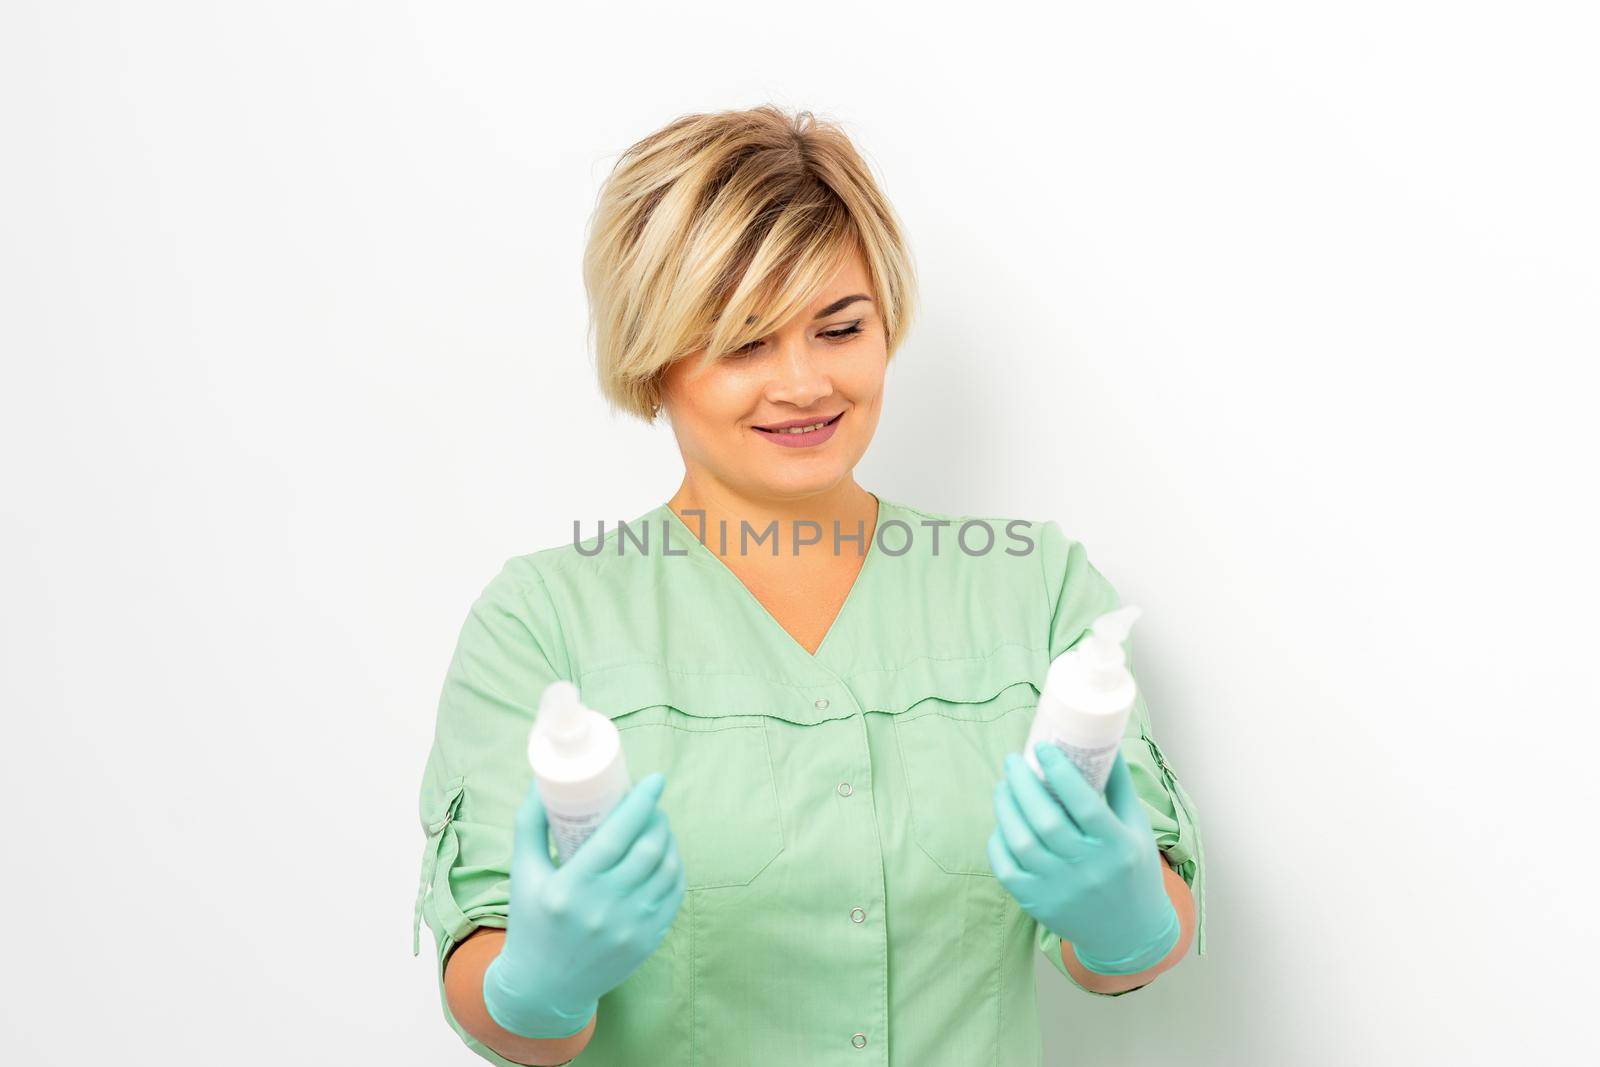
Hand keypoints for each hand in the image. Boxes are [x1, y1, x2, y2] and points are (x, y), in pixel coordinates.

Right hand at [482, 772, 686, 1037]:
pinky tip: (666, 856)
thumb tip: (545, 780)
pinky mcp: (647, 942)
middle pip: (649, 848)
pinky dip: (675, 868)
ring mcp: (630, 928)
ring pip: (668, 869)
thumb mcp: (523, 872)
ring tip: (659, 827)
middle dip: (658, 817)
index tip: (654, 779)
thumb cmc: (531, 921)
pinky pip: (674, 895)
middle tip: (652, 804)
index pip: (618, 834)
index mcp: (571, 887)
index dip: (642, 802)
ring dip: (669, 840)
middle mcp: (604, 908)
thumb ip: (531, 823)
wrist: (544, 987)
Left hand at [987, 742, 1179, 974]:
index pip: (1084, 804)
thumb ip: (1119, 785)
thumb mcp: (1136, 827)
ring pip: (1021, 842)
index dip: (1059, 772)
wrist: (1130, 933)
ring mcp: (1061, 889)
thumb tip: (1103, 741)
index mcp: (1117, 846)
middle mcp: (1089, 870)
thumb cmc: (1133, 869)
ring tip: (1004, 786)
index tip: (1042, 747)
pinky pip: (1007, 869)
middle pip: (1045, 820)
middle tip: (1013, 761)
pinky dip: (999, 842)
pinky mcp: (1039, 904)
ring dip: (1006, 807)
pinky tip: (1002, 823)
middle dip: (1022, 783)